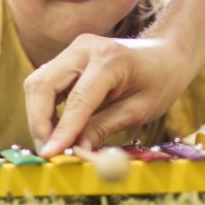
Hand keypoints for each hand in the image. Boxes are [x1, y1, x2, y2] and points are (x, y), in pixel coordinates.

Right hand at [24, 34, 204, 156]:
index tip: (50, 155)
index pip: (76, 100)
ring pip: (38, 83)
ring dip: (38, 116)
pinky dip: (44, 107)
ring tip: (54, 142)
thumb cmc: (160, 81)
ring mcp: (73, 49)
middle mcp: (84, 48)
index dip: (61, 130)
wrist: (166, 53)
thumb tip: (77, 152)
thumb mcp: (139, 110)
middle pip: (43, 85)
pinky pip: (45, 82)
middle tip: (49, 152)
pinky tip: (57, 127)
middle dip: (39, 122)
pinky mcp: (67, 56)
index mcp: (109, 59)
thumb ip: (104, 128)